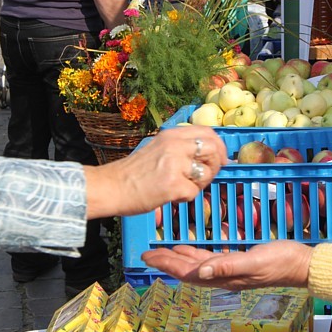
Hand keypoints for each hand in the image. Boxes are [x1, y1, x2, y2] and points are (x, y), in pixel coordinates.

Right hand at [84, 126, 227, 218]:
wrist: (110, 187)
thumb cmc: (134, 173)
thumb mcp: (158, 149)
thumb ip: (181, 149)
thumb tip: (211, 155)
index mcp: (171, 135)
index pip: (208, 132)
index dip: (220, 147)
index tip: (222, 158)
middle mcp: (174, 145)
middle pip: (213, 150)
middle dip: (216, 166)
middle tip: (205, 177)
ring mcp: (174, 164)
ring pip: (206, 173)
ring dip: (199, 184)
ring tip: (182, 188)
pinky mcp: (173, 184)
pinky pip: (193, 193)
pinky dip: (185, 198)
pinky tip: (170, 197)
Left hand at [142, 241, 313, 289]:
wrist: (302, 265)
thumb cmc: (280, 262)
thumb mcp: (254, 261)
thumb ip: (227, 265)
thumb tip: (200, 272)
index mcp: (224, 277)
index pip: (188, 272)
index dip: (167, 264)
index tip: (149, 256)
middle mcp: (223, 276)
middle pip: (188, 270)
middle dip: (167, 262)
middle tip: (148, 252)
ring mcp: (230, 271)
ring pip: (197, 266)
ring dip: (179, 259)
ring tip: (163, 251)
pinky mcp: (238, 262)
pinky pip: (210, 260)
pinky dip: (195, 255)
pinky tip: (191, 250)